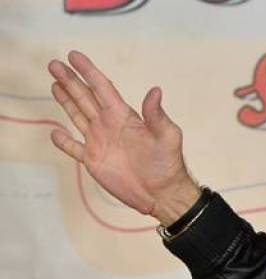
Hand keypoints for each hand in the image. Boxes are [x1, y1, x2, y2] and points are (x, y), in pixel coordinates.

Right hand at [47, 50, 199, 224]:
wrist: (163, 193)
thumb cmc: (168, 164)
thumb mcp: (167, 136)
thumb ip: (157, 115)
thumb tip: (155, 90)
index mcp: (125, 116)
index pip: (103, 88)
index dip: (89, 71)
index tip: (74, 56)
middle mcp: (109, 124)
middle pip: (85, 97)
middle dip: (70, 80)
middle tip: (54, 64)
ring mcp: (100, 141)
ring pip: (77, 115)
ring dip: (65, 100)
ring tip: (54, 83)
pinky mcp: (93, 160)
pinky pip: (74, 148)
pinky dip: (63, 142)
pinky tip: (54, 133)